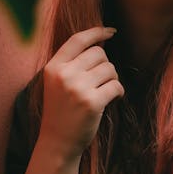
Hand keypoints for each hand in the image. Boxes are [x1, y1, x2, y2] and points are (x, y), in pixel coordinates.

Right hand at [38, 26, 123, 160]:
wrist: (57, 142)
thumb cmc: (61, 111)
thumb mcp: (57, 83)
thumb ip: (72, 63)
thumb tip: (101, 42)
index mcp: (53, 67)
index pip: (78, 40)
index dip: (96, 32)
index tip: (110, 31)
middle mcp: (64, 74)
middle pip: (99, 53)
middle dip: (106, 64)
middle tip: (102, 80)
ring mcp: (78, 88)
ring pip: (110, 68)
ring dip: (112, 79)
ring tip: (105, 91)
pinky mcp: (92, 102)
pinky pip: (116, 85)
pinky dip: (119, 92)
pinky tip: (113, 99)